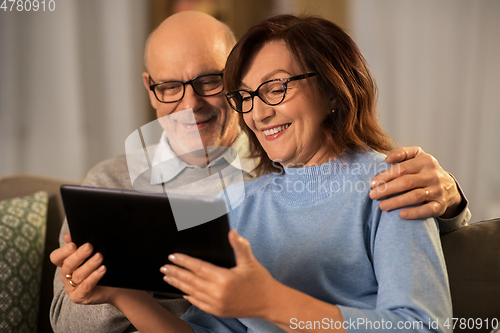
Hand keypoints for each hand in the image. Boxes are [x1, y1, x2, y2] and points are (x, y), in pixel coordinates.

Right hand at [50, 233, 119, 304]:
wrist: (112, 286)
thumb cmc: (99, 267)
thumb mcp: (90, 254)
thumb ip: (79, 244)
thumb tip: (68, 235)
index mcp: (65, 263)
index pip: (56, 257)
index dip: (63, 251)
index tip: (73, 244)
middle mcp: (65, 275)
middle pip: (68, 265)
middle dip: (79, 255)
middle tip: (89, 246)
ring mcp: (71, 288)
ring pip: (78, 275)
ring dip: (89, 265)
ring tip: (100, 257)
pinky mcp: (79, 297)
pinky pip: (86, 286)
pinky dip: (94, 276)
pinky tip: (102, 269)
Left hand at [160, 229, 277, 318]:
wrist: (270, 303)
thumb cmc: (260, 280)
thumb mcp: (250, 261)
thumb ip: (239, 245)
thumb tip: (232, 231)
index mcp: (224, 278)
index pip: (198, 268)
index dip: (184, 261)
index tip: (172, 256)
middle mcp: (217, 293)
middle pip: (191, 281)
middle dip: (175, 273)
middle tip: (163, 267)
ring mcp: (216, 304)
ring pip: (192, 292)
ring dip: (178, 284)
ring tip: (167, 278)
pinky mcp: (218, 311)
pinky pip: (199, 303)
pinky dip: (189, 297)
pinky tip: (182, 292)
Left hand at [369, 146, 461, 219]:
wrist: (448, 186)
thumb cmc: (424, 170)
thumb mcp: (417, 155)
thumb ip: (401, 152)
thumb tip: (387, 159)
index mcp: (425, 161)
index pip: (402, 168)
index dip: (385, 176)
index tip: (372, 183)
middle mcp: (433, 175)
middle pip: (406, 182)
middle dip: (387, 189)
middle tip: (372, 195)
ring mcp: (438, 190)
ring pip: (415, 196)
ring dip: (396, 202)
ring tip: (382, 206)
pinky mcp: (441, 205)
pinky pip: (427, 210)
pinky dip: (414, 213)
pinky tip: (401, 215)